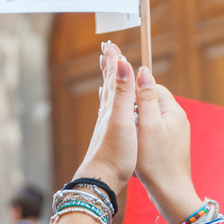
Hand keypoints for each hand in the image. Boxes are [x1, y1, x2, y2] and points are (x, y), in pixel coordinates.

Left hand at [74, 43, 137, 194]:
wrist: (101, 181)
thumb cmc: (114, 153)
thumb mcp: (122, 120)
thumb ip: (122, 92)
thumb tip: (122, 62)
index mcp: (112, 107)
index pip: (113, 77)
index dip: (113, 60)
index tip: (111, 43)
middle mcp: (107, 114)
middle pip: (109, 84)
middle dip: (110, 67)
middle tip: (108, 50)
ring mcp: (107, 126)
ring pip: (109, 97)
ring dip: (110, 82)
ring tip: (109, 72)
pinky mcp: (109, 138)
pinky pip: (111, 114)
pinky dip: (112, 103)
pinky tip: (109, 107)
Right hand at [133, 66, 200, 223]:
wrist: (170, 193)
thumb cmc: (157, 161)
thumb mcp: (148, 125)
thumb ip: (146, 97)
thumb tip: (143, 71)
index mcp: (174, 111)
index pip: (153, 87)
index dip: (134, 90)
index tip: (120, 101)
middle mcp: (177, 120)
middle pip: (152, 102)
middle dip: (134, 108)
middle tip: (121, 120)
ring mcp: (175, 134)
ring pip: (150, 119)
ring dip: (136, 123)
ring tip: (126, 135)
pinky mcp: (170, 147)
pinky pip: (152, 133)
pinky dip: (141, 136)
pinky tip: (133, 146)